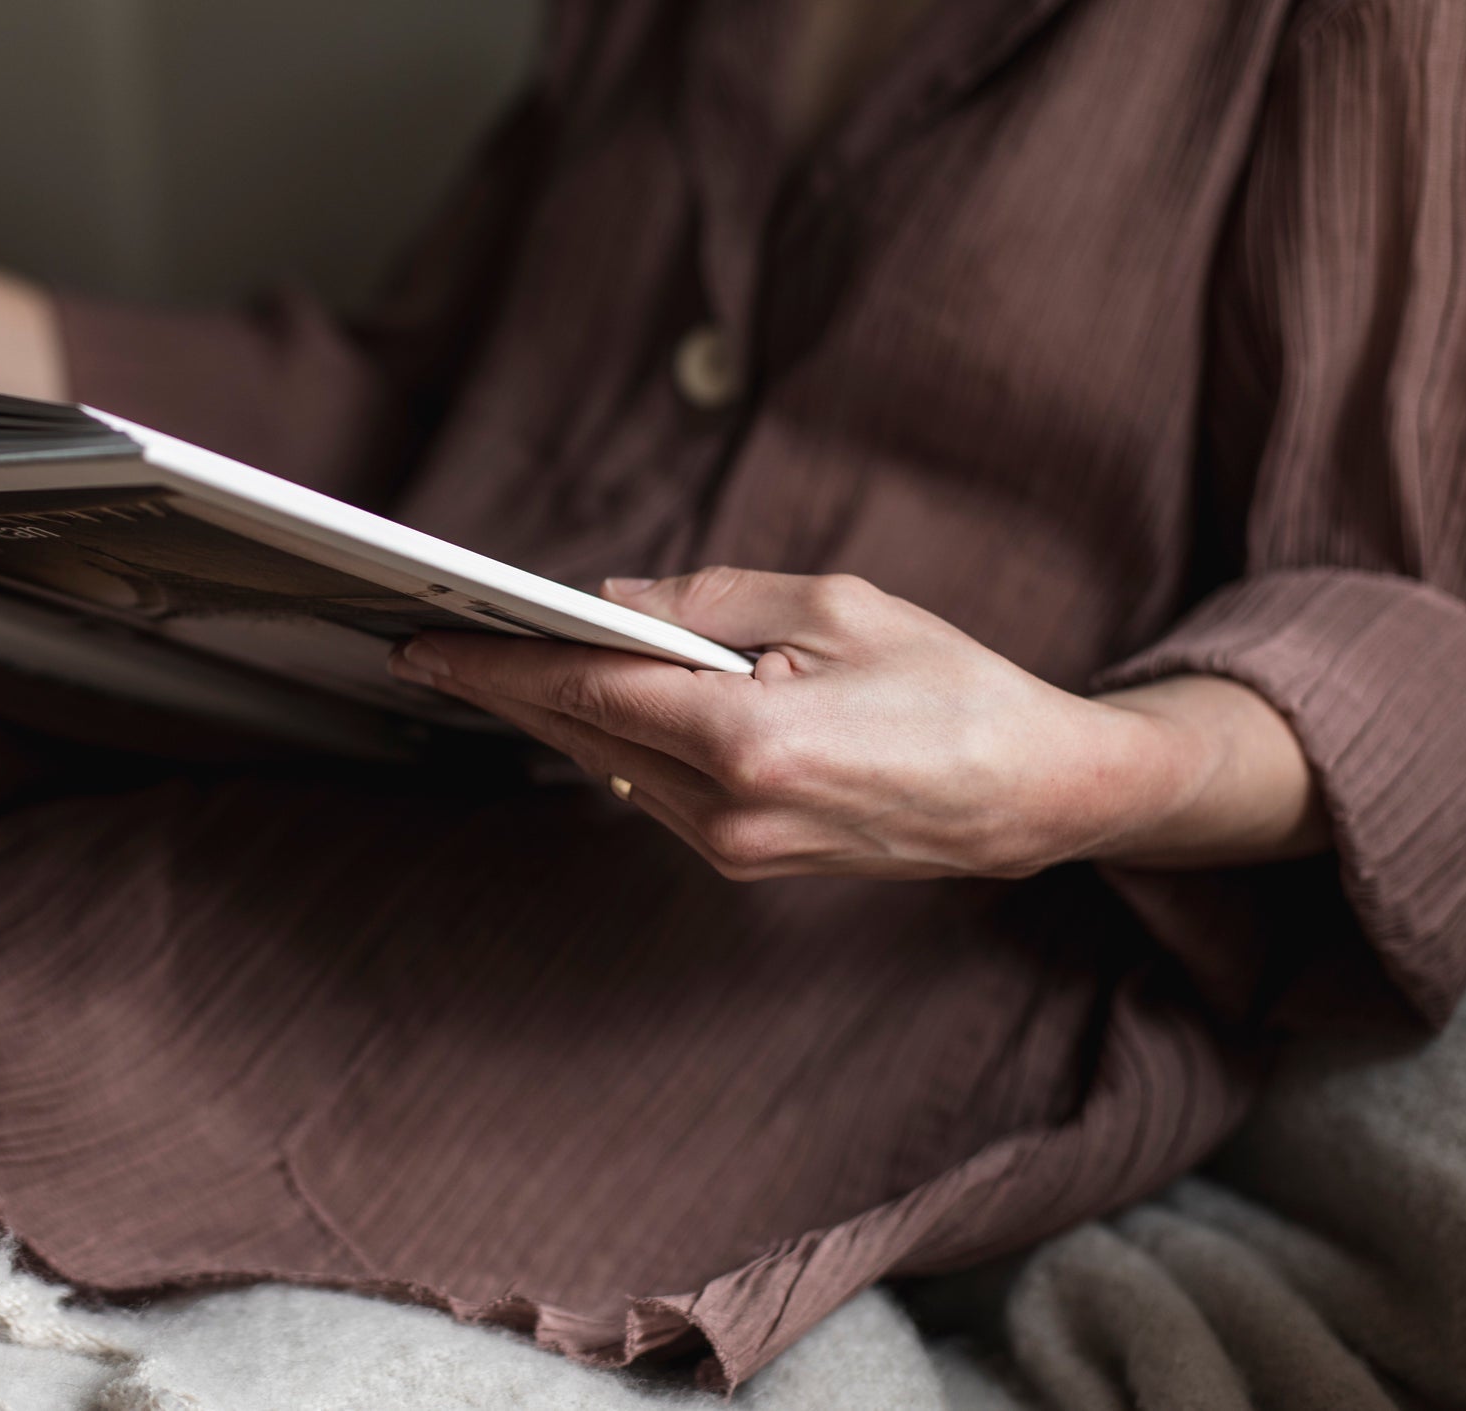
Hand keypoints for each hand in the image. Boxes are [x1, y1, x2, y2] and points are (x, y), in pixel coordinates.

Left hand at [389, 568, 1325, 881]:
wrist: (1038, 796)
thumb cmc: (954, 686)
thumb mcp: (835, 607)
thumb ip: (711, 602)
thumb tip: (613, 605)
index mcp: (749, 740)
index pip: (588, 693)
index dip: (497, 664)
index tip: (426, 642)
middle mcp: (730, 811)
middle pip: (586, 735)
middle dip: (516, 685)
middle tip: (444, 640)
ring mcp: (738, 849)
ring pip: (616, 768)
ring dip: (568, 715)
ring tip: (512, 661)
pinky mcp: (750, 862)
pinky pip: (659, 793)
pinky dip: (624, 745)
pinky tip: (606, 705)